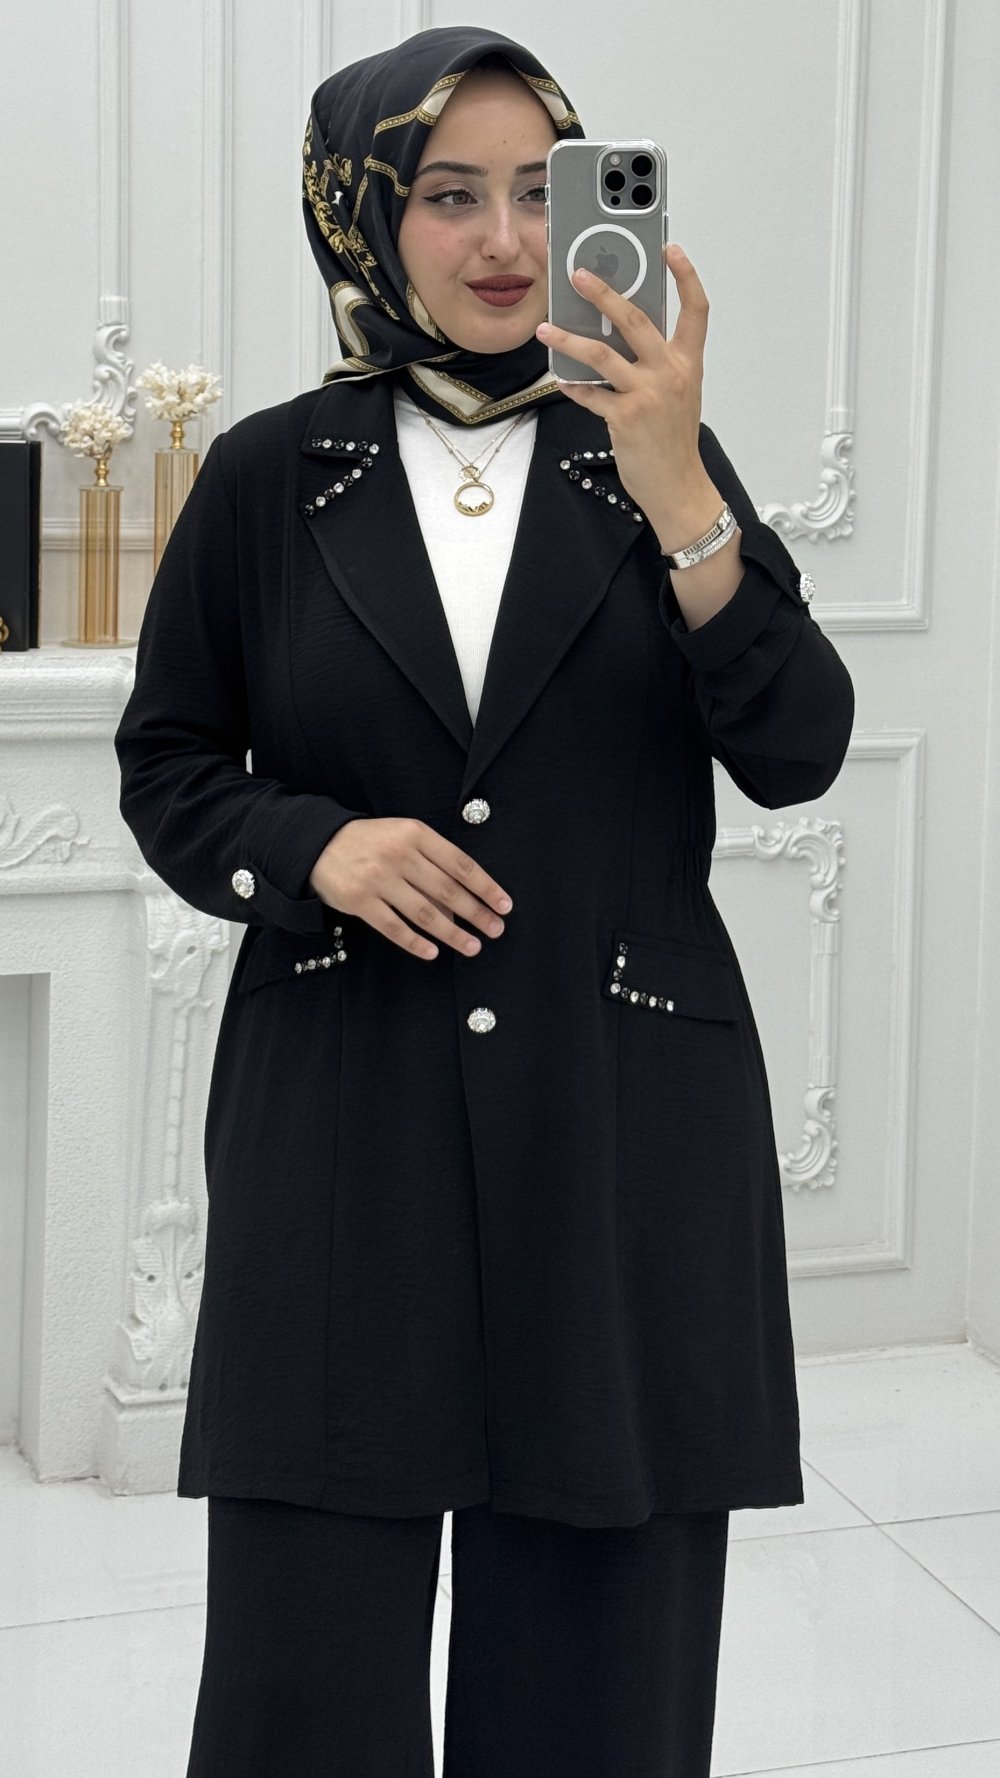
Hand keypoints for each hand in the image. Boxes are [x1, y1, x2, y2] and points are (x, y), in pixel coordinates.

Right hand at [308, 817, 512, 961]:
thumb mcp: (403, 837)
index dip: (486, 887)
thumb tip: (462, 903)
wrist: (319, 843)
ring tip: (472, 947)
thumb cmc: (372, 842)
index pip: (460, 864)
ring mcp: (378, 879)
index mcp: (415, 834)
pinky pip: (393, 927)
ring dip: (452, 934)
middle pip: (447, 890)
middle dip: (477, 913)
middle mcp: (399, 855)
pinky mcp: (359, 901)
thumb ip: (431, 862)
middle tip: (496, 930)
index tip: (504, 905)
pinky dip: (415, 943)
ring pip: (424, 913)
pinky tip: (433, 953)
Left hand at [536, 242, 717, 527]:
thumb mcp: (678, 393)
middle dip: (605, 292)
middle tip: (579, 275)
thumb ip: (656, 362)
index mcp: (687, 363)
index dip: (686, 276)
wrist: (677, 485)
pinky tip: (559, 379)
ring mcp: (647, 395)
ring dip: (569, 339)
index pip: (696, 310)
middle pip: (636, 320)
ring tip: (546, 329)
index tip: (670, 249)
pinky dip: (572, 387)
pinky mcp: (625, 418)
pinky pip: (590, 394)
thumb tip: (620, 334)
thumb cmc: (673, 439)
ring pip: (602, 355)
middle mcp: (670, 373)